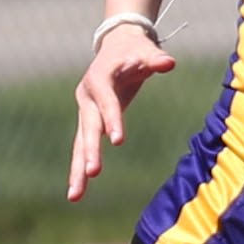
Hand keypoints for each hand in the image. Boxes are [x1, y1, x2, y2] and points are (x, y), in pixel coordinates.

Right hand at [68, 25, 177, 202]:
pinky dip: (80, 170)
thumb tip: (169, 63)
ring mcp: (85, 111)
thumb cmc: (135, 50)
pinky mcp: (89, 122)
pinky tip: (77, 193)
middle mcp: (87, 97)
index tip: (117, 140)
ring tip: (75, 196)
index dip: (111, 119)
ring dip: (77, 169)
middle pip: (88, 126)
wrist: (116, 46)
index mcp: (99, 78)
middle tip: (93, 172)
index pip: (106, 101)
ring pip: (80, 143)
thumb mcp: (146, 51)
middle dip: (90, 150)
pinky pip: (83, 148)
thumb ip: (156, 59)